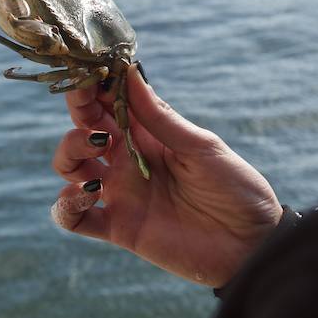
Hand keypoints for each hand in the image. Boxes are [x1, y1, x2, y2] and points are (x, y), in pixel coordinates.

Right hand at [51, 68, 281, 287]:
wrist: (252, 245)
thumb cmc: (236, 188)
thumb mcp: (201, 147)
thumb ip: (161, 118)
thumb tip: (129, 73)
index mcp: (148, 134)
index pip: (109, 102)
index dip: (94, 86)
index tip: (89, 72)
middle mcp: (127, 160)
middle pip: (83, 128)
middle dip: (78, 113)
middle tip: (90, 113)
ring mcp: (120, 193)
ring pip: (71, 167)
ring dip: (69, 153)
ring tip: (96, 151)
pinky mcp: (119, 227)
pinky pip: (74, 218)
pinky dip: (66, 206)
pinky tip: (85, 196)